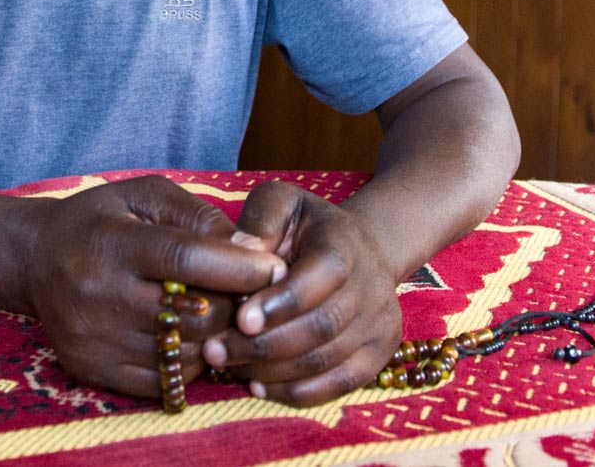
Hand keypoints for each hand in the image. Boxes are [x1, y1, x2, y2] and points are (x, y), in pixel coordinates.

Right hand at [21, 174, 283, 398]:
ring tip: (216, 312)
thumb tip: (252, 250)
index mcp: (111, 243)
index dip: (240, 266)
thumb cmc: (101, 220)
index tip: (274, 267)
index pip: (187, 259)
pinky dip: (188, 361)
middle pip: (194, 315)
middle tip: (247, 294)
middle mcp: (97, 294)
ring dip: (214, 336)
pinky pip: (164, 380)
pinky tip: (185, 335)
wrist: (34, 259)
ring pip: (185, 353)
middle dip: (234, 306)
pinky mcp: (90, 369)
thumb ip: (199, 218)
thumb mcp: (145, 196)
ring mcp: (92, 338)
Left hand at [202, 180, 404, 406]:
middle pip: (321, 327)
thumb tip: (239, 248)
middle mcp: (371, 284)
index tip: (241, 318)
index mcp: (345, 243)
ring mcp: (379, 322)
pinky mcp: (378, 353)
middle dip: (264, 345)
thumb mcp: (282, 203)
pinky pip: (339, 385)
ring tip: (228, 366)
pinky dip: (297, 392)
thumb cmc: (306, 226)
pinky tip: (259, 385)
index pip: (322, 276)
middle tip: (215, 351)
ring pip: (326, 360)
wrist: (360, 249)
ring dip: (272, 371)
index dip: (281, 302)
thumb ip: (261, 220)